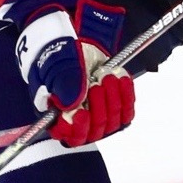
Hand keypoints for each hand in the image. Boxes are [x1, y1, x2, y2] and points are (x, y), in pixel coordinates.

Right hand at [17, 1, 134, 147]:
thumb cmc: (58, 57)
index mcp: (56, 118)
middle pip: (94, 130)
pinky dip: (126, 94)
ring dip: (112, 97)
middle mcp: (77, 123)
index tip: (81, 113)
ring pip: (112, 122)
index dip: (76, 129)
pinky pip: (126, 111)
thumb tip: (70, 106)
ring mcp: (98, 117)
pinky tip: (120, 78)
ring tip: (105, 75)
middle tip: (95, 83)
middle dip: (98, 105)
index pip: (67, 135)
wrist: (74, 47)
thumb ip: (63, 84)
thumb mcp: (56, 66)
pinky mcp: (115, 109)